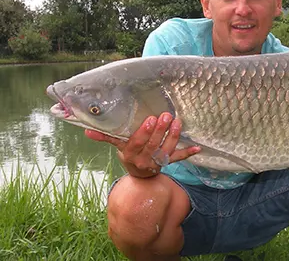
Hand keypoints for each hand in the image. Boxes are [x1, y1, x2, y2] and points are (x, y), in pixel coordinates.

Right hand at [85, 112, 199, 177]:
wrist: (140, 176)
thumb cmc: (129, 155)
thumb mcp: (117, 146)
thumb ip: (105, 137)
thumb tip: (86, 130)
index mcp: (130, 154)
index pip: (137, 143)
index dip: (144, 133)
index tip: (150, 119)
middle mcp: (144, 160)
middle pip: (153, 145)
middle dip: (160, 131)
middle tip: (166, 116)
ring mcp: (157, 162)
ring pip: (166, 150)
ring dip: (173, 137)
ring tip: (178, 123)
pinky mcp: (168, 163)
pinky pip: (178, 159)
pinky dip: (188, 154)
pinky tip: (198, 148)